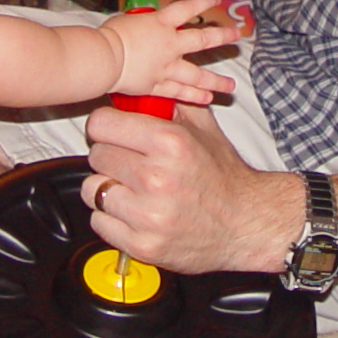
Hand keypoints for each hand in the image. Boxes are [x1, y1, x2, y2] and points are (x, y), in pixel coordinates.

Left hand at [81, 103, 301, 273]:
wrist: (246, 224)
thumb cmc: (224, 178)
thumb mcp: (203, 128)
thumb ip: (168, 104)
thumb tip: (134, 93)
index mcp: (170, 143)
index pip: (101, 124)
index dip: (105, 127)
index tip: (111, 133)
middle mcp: (156, 178)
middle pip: (96, 156)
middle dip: (110, 157)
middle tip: (130, 163)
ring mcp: (147, 215)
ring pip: (92, 190)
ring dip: (107, 189)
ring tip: (131, 190)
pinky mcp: (142, 244)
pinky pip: (99, 222)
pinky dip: (111, 217)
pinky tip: (133, 212)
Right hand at [101, 0, 238, 104]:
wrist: (104, 58)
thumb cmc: (110, 36)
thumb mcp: (129, 21)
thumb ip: (144, 24)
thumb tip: (147, 25)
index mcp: (160, 23)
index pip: (187, 8)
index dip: (204, 1)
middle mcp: (169, 45)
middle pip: (202, 40)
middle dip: (222, 37)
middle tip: (237, 37)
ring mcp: (166, 67)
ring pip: (197, 75)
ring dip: (216, 81)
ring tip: (231, 86)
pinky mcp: (157, 86)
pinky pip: (180, 92)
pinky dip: (194, 96)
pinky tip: (207, 99)